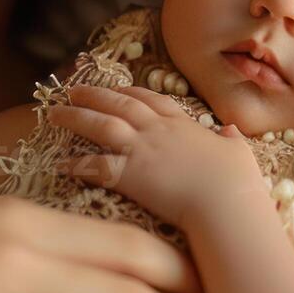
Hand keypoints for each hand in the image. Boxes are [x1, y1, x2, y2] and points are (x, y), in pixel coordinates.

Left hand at [50, 85, 266, 232]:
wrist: (225, 204)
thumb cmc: (237, 182)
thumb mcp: (239, 152)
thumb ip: (231, 139)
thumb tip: (231, 131)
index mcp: (182, 124)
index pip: (151, 99)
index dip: (131, 92)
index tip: (116, 88)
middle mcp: (157, 130)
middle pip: (118, 104)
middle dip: (94, 94)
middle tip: (73, 90)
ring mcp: (141, 150)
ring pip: (100, 125)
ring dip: (75, 117)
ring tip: (54, 114)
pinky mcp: (130, 175)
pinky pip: (96, 166)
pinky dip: (77, 164)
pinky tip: (61, 164)